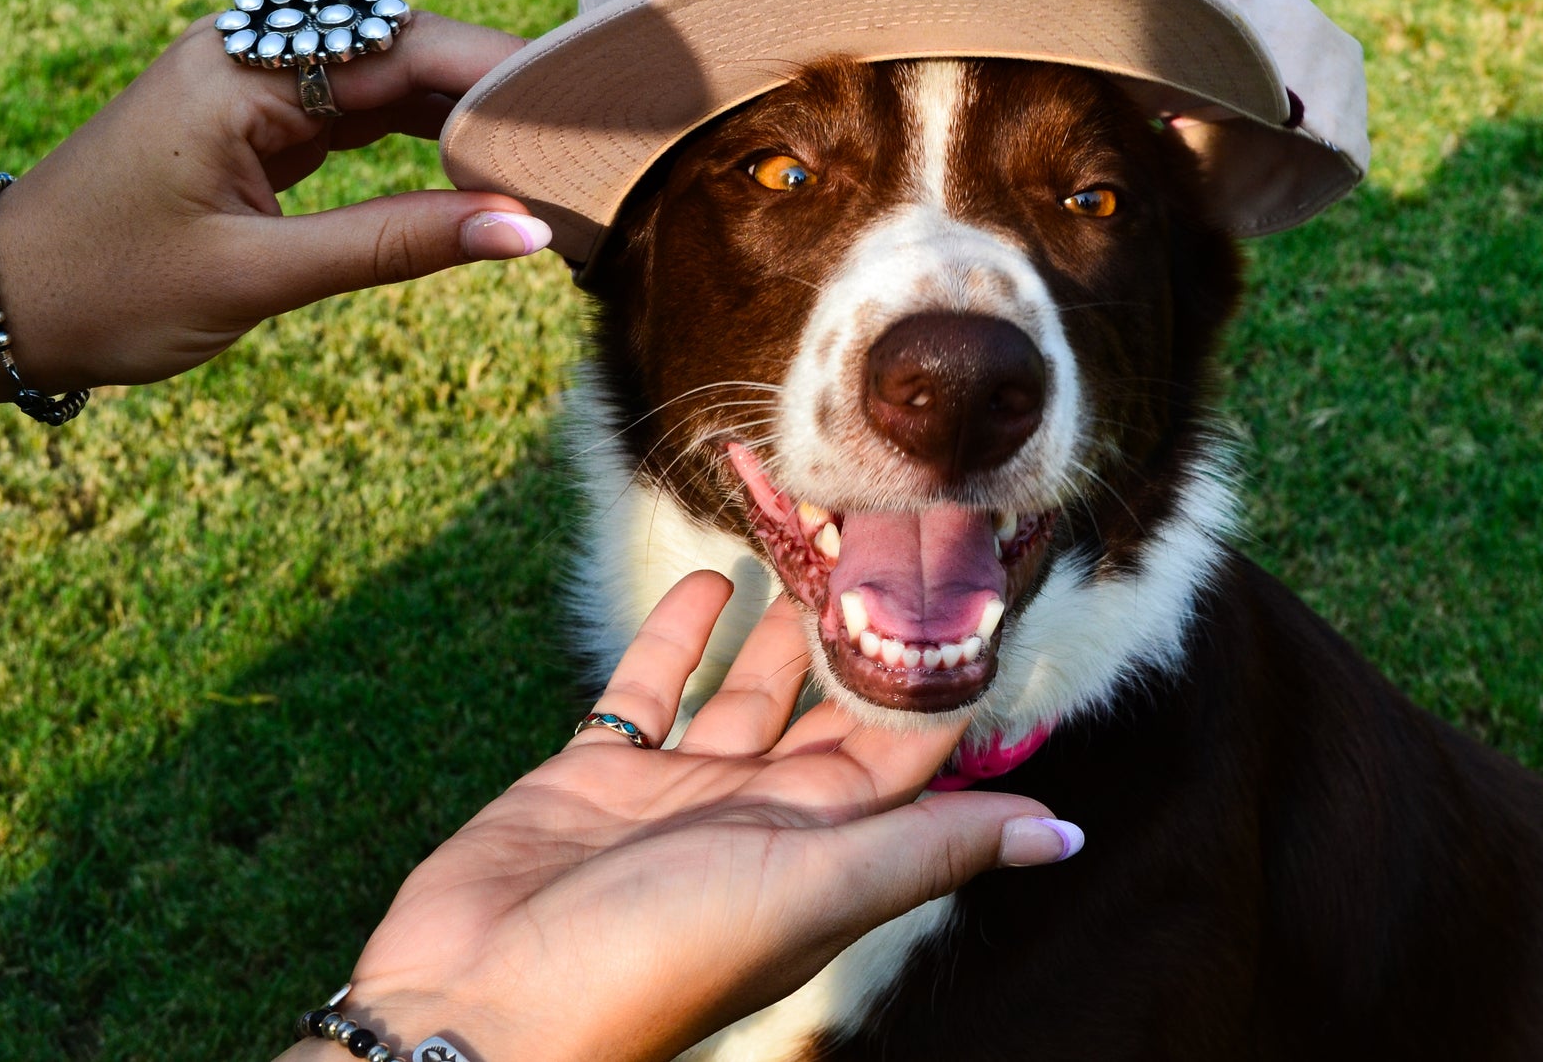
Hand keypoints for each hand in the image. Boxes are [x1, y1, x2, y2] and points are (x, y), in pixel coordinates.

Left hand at [0, 11, 548, 400]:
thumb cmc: (108, 291)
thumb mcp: (258, 276)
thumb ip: (398, 244)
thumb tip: (524, 232)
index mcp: (240, 73)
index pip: (404, 50)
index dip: (502, 77)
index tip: (587, 108)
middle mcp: (249, 57)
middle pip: (407, 50)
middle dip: (497, 93)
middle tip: (587, 138)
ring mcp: (253, 86)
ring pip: (391, 80)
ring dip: (466, 116)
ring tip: (551, 158)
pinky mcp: (257, 122)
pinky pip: (362, 111)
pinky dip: (423, 138)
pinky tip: (480, 168)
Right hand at [295, 573, 1076, 1061]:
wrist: (478, 1006)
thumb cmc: (655, 961)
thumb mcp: (812, 891)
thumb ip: (931, 847)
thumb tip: (1065, 836)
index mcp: (824, 846)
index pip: (907, 747)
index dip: (942, 676)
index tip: (972, 590)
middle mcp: (760, 817)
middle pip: (830, 709)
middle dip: (862, 635)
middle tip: (888, 537)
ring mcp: (675, 796)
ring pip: (747, 691)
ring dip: (781, 626)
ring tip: (815, 542)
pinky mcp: (593, 778)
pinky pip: (648, 693)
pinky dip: (678, 639)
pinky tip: (710, 578)